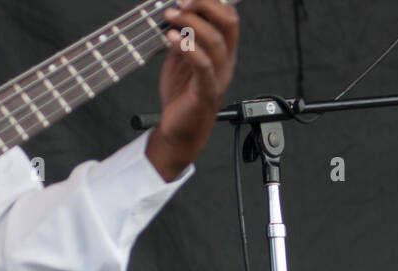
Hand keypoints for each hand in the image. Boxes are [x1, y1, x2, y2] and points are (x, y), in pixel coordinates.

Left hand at [145, 0, 239, 181]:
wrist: (180, 131)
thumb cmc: (182, 96)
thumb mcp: (180, 58)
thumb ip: (182, 37)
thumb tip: (173, 13)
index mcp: (222, 53)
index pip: (228, 17)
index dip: (210, 0)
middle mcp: (225, 63)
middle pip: (228, 23)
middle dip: (205, 5)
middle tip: (181, 1)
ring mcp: (218, 77)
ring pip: (216, 42)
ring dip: (191, 23)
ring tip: (169, 16)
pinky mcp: (206, 92)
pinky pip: (204, 66)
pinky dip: (189, 48)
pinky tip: (172, 38)